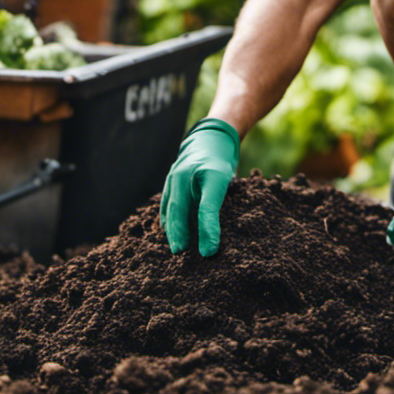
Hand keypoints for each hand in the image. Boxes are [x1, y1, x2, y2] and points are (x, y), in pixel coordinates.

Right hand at [160, 118, 239, 255]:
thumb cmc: (220, 163)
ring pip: (171, 207)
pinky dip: (167, 218)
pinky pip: (166, 203)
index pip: (207, 206)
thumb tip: (215, 233)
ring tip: (176, 248)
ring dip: (172, 228)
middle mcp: (187, 174)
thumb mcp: (226, 180)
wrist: (209, 140)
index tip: (209, 252)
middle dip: (180, 232)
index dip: (208, 229)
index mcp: (208, 174)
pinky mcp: (169, 181)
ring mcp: (175, 176)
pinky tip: (168, 231)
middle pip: (181, 208)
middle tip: (180, 252)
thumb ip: (219, 202)